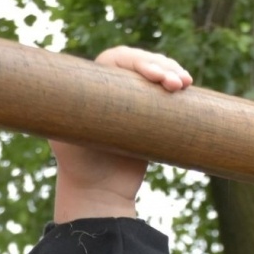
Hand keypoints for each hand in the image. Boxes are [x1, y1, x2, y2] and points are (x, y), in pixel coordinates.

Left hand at [50, 47, 192, 222]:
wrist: (99, 193)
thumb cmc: (78, 165)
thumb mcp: (65, 135)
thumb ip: (67, 112)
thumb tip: (66, 86)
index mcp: (93, 85)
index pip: (117, 60)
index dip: (137, 61)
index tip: (153, 77)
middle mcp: (114, 88)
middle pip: (140, 63)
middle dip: (161, 66)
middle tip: (176, 83)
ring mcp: (134, 100)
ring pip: (156, 73)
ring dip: (173, 72)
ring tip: (184, 84)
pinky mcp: (151, 116)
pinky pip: (166, 94)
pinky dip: (178, 87)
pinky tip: (188, 86)